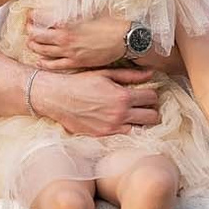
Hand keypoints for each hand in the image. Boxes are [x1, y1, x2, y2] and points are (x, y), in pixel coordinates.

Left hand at [23, 9, 132, 71]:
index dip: (32, 17)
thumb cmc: (110, 20)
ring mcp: (69, 51)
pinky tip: (39, 60)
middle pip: (36, 36)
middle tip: (29, 29)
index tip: (30, 15)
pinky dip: (44, 63)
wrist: (125, 38)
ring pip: (42, 51)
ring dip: (34, 46)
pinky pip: (54, 66)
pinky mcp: (76, 62)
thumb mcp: (91, 4)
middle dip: (30, 32)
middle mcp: (65, 37)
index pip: (40, 18)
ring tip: (31, 43)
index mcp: (67, 21)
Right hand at [40, 67, 161, 136]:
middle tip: (143, 105)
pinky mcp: (103, 136)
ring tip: (132, 114)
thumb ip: (130, 75)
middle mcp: (120, 114)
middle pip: (152, 117)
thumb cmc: (80, 82)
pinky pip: (125, 135)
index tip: (145, 93)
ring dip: (140, 121)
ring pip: (141, 128)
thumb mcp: (105, 74)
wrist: (56, 98)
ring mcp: (112, 127)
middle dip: (151, 109)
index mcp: (122, 97)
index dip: (151, 94)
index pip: (152, 98)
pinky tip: (120, 121)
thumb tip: (151, 73)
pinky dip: (126, 128)